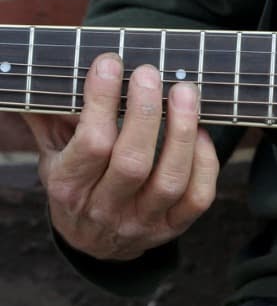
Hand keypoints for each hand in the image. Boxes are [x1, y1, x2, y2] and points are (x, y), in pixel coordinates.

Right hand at [22, 53, 218, 259]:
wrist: (94, 241)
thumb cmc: (76, 183)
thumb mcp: (53, 154)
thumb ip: (50, 118)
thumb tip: (43, 73)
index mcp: (69, 187)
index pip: (91, 144)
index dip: (101, 102)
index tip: (110, 64)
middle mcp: (105, 208)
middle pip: (133, 162)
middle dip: (145, 112)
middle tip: (150, 73)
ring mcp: (142, 220)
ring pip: (170, 179)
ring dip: (182, 132)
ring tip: (184, 92)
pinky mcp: (173, 226)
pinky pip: (198, 196)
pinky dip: (204, 161)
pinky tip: (200, 131)